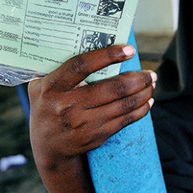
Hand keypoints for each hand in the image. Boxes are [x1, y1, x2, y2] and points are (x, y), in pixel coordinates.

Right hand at [29, 45, 155, 169]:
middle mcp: (68, 105)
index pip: (82, 66)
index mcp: (53, 87)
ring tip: (152, 84)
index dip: (107, 56)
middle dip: (138, 79)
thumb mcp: (40, 86)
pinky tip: (148, 101)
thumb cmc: (46, 107)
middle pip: (113, 88)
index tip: (129, 50)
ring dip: (144, 93)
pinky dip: (141, 109)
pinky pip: (126, 120)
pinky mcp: (97, 135)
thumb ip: (57, 69)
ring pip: (124, 105)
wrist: (47, 148)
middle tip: (150, 73)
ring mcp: (84, 123)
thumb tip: (85, 44)